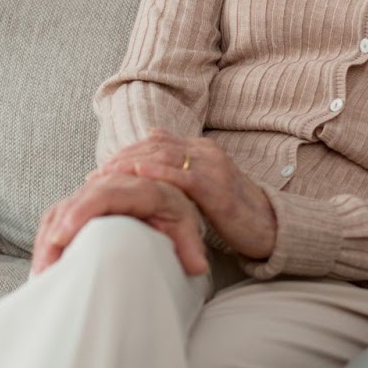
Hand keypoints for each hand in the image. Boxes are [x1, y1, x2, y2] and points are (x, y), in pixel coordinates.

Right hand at [32, 172, 208, 276]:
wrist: (169, 198)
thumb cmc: (177, 216)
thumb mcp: (187, 228)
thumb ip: (189, 246)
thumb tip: (198, 267)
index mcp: (141, 188)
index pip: (106, 195)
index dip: (81, 213)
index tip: (62, 237)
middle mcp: (113, 185)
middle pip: (77, 202)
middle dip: (57, 233)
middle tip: (45, 267)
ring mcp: (94, 192)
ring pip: (63, 209)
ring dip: (47, 240)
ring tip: (41, 273)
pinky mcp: (82, 202)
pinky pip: (58, 215)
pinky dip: (47, 238)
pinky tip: (43, 265)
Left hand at [94, 129, 278, 260]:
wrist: (269, 226)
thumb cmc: (234, 210)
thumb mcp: (205, 185)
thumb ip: (182, 168)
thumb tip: (154, 144)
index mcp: (202, 149)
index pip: (157, 142)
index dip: (128, 152)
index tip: (104, 167)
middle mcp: (207, 152)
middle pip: (156, 145)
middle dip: (123, 158)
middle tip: (98, 173)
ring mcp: (213, 167)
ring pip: (164, 156)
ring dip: (131, 165)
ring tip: (107, 177)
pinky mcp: (217, 188)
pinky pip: (182, 177)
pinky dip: (156, 174)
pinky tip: (136, 178)